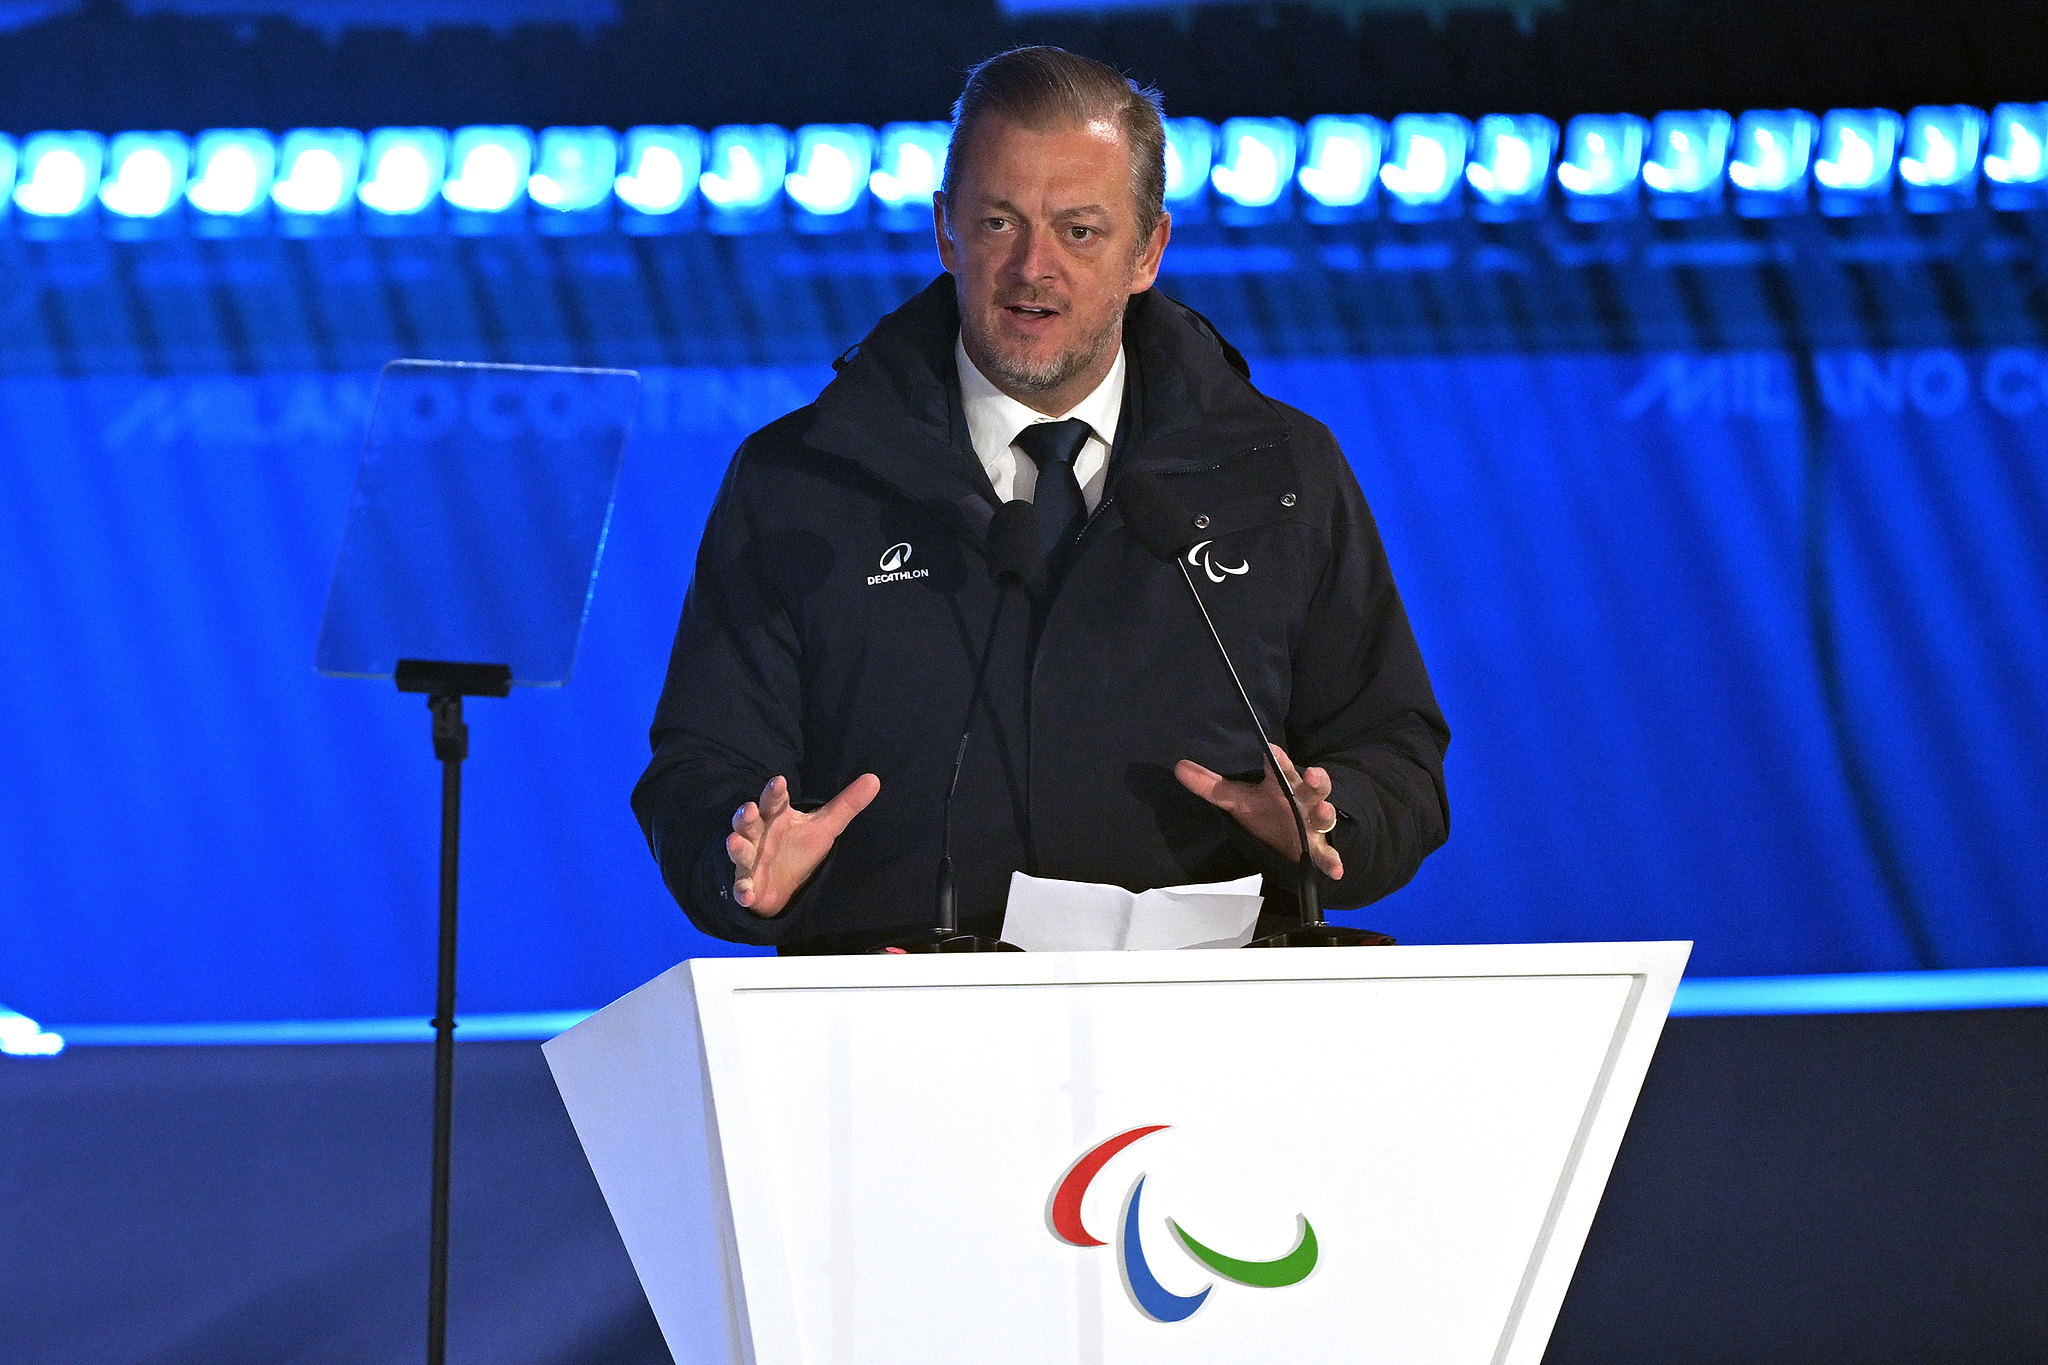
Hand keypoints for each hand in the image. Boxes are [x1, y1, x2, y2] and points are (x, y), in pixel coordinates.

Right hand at [726, 772, 880, 916]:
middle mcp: (759, 835)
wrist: (783, 885)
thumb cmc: (799, 847)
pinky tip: (745, 894)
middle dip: (746, 815)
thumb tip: (875, 778)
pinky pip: (741, 886)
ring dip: (736, 847)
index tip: (779, 781)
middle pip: (749, 822)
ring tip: (733, 841)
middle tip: (748, 808)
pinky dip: (742, 890)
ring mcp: (750, 859)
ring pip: (739, 850)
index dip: (775, 792)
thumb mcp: (825, 826)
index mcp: (777, 817)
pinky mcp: (747, 884)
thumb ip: (847, 804)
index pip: (775, 801)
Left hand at [1174, 744, 1343, 879]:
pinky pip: (1328, 855)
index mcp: (1283, 784)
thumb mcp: (1237, 800)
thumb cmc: (1267, 812)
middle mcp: (1302, 800)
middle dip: (1316, 779)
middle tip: (1312, 773)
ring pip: (1324, 816)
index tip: (1270, 749)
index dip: (1276, 758)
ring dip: (1326, 813)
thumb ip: (1212, 786)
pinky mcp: (1317, 848)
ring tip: (1325, 811)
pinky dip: (1333, 862)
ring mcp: (1312, 824)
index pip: (1280, 767)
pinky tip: (1336, 871)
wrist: (1288, 841)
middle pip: (1313, 786)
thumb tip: (1179, 766)